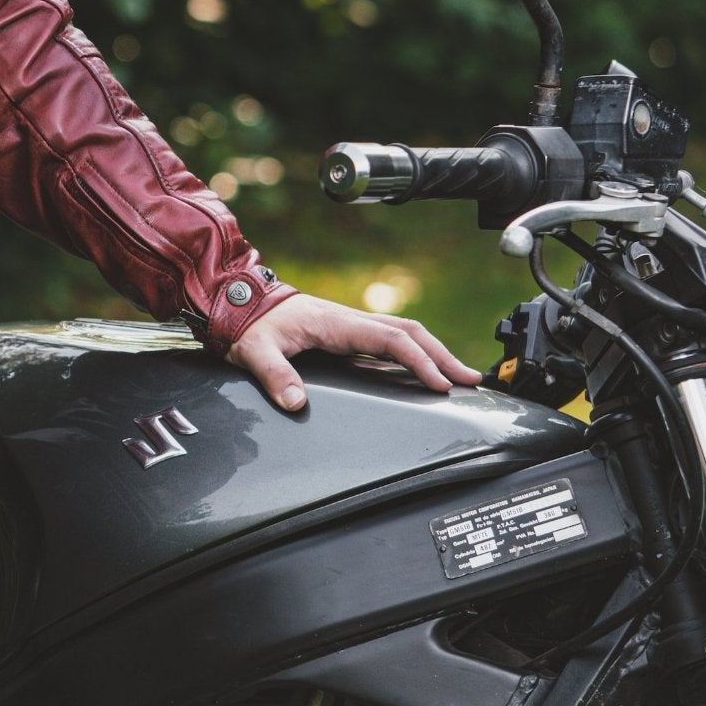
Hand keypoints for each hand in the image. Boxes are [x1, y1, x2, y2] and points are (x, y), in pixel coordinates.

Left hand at [225, 292, 481, 414]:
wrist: (234, 302)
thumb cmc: (246, 324)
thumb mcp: (254, 350)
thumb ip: (275, 375)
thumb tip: (296, 403)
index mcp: (337, 323)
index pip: (391, 339)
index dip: (419, 361)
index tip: (440, 384)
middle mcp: (349, 320)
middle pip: (409, 332)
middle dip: (442, 356)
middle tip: (470, 381)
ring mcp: (348, 324)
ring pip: (402, 332)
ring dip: (432, 352)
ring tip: (457, 376)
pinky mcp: (343, 331)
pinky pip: (387, 339)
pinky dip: (412, 352)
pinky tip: (419, 370)